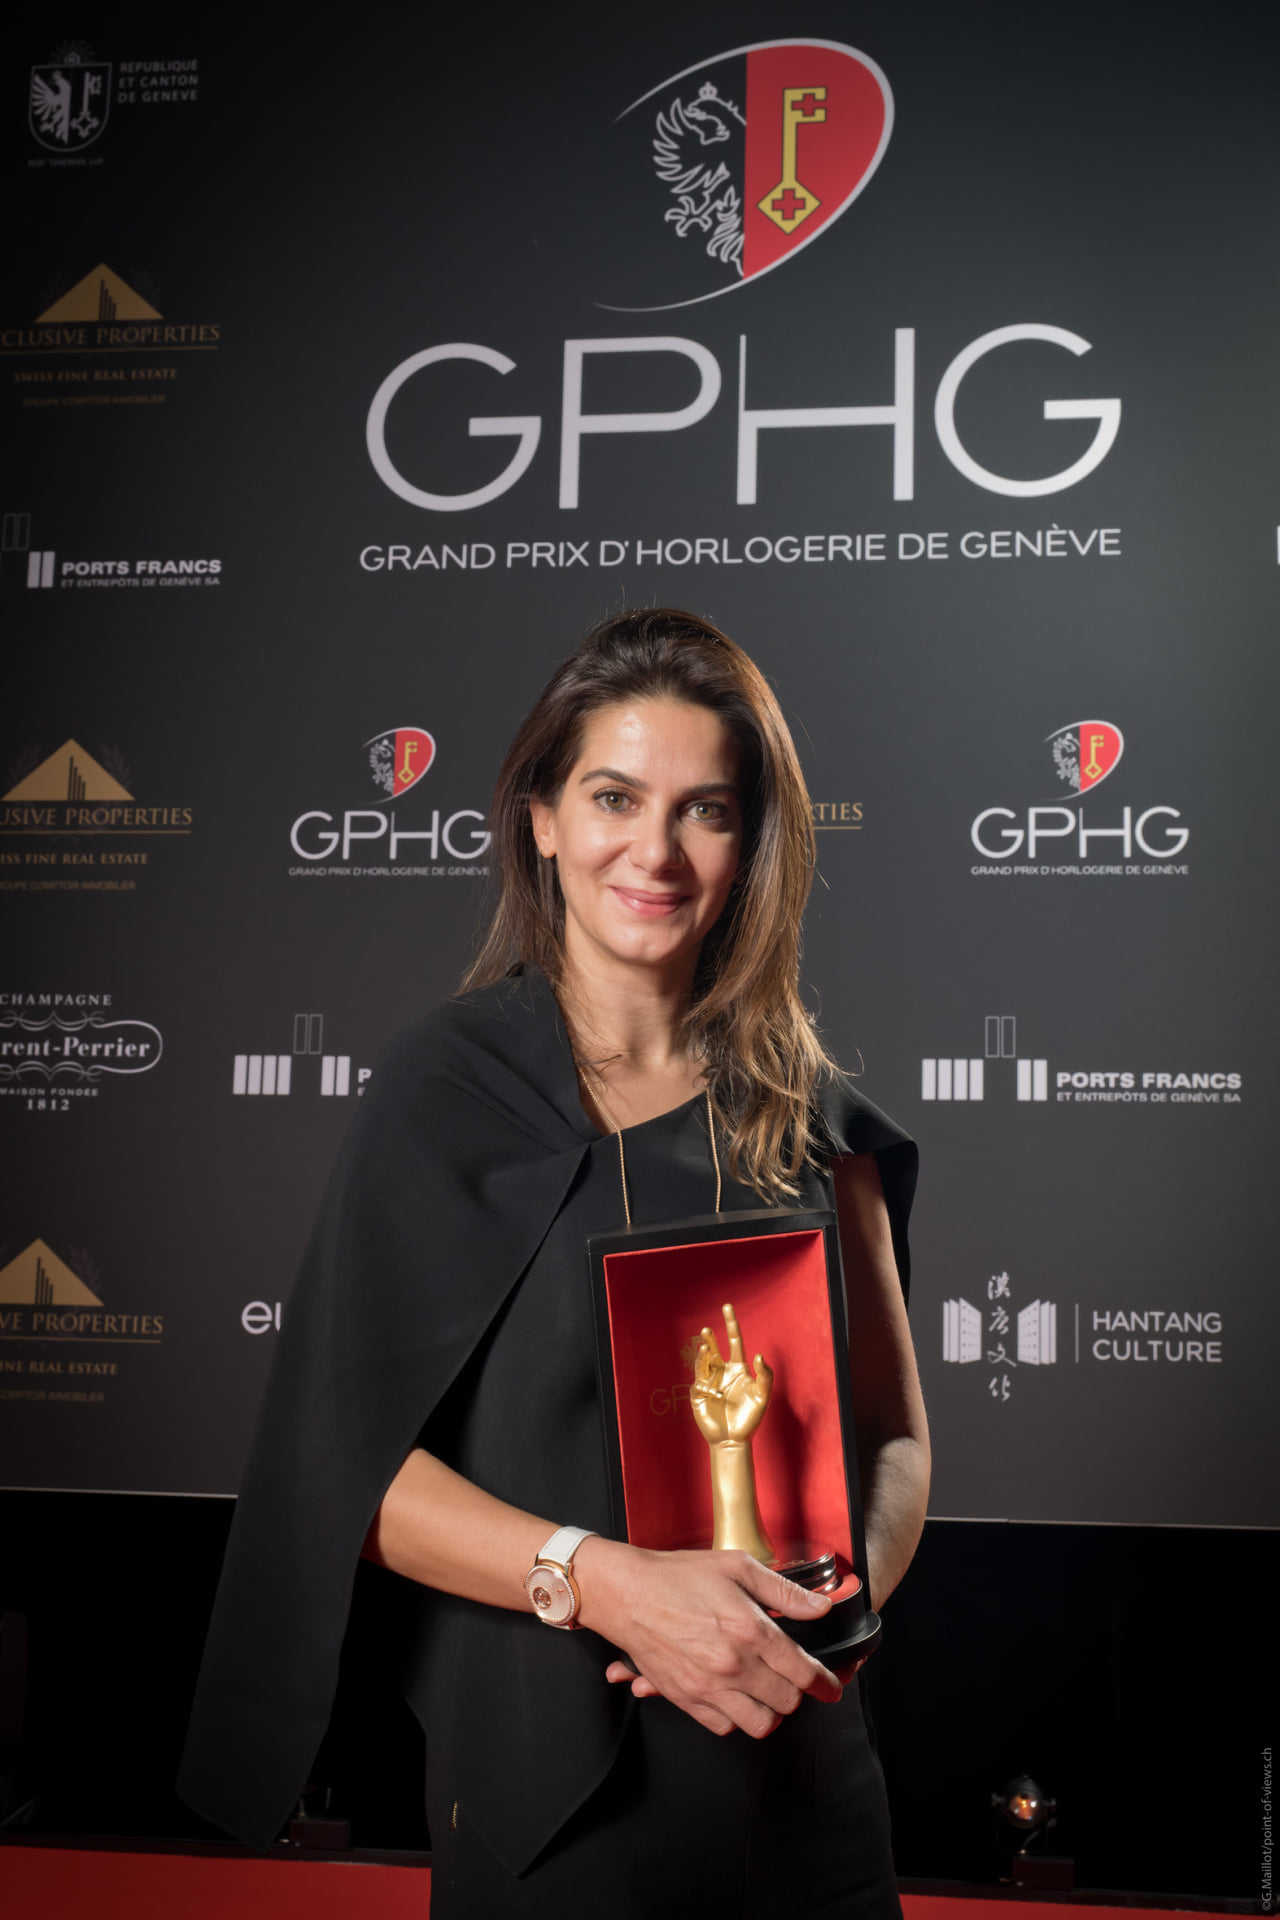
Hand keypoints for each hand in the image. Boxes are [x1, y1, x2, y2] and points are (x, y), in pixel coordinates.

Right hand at [577, 1537, 841, 1738]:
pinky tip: (734, 1695)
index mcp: (750, 1630)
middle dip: (797, 1692)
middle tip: (792, 1679)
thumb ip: (783, 1591)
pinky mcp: (686, 1700)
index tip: (831, 1687)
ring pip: (760, 1723)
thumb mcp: (737, 1567)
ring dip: (770, 1710)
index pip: (802, 1671)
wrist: (626, 1594)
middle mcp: (732, 1664)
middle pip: (787, 1701)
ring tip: (765, 1691)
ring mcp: (708, 1687)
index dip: (824, 1682)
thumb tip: (819, 1607)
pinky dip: (736, 1717)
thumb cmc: (677, 1576)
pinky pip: (725, 1727)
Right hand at [690, 1303, 771, 1445]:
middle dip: (710, 1338)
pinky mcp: (699, 1394)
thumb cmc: (750, 1418)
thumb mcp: (763, 1396)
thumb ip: (765, 1376)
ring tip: (704, 1346)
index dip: (731, 1324)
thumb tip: (759, 1356)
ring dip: (702, 1354)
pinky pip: (700, 1384)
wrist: (734, 1439)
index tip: (727, 1307)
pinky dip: (706, 1386)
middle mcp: (722, 1371)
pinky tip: (715, 1394)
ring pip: (703, 1362)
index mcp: (738, 1368)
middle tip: (706, 1329)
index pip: (734, 1341)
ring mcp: (709, 1382)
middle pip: (714, 1349)